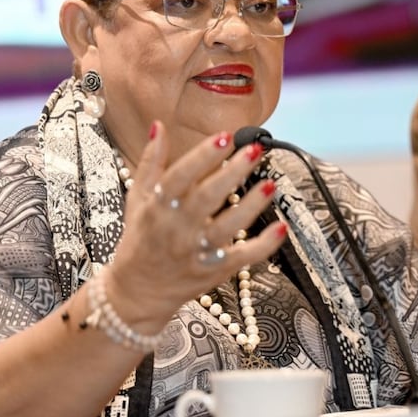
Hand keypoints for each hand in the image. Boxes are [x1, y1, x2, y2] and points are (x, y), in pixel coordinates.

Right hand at [103, 122, 285, 327]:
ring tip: (270, 184)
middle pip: (207, 198)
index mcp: (157, 207)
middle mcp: (176, 229)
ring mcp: (196, 252)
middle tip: (255, 150)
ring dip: (251, 205)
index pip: (180, 176)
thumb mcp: (138, 198)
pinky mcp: (213, 271)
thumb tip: (159, 125)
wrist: (137, 291)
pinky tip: (280, 227)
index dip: (203, 156)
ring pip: (228, 227)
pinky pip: (242, 257)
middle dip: (233, 172)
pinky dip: (263, 245)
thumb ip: (151, 162)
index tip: (225, 136)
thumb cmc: (141, 238)